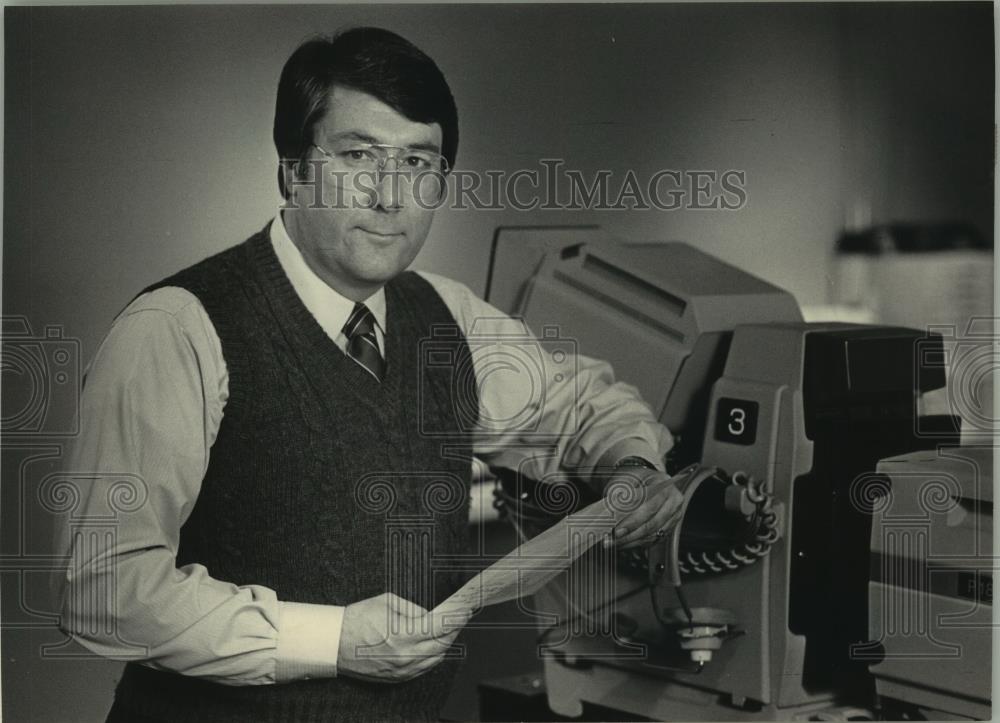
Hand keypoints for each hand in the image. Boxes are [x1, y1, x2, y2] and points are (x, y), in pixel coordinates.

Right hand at [337, 592, 469, 682]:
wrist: (335, 643)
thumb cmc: (358, 619)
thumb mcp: (387, 602)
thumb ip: (413, 608)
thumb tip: (429, 615)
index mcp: (404, 634)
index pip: (440, 627)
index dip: (456, 617)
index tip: (464, 609)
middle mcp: (405, 656)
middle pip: (442, 644)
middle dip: (454, 630)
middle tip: (460, 618)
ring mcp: (402, 670)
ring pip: (435, 658)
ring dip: (445, 644)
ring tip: (450, 630)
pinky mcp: (396, 678)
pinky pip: (424, 669)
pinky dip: (433, 657)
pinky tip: (435, 646)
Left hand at [602, 468, 683, 548]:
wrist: (645, 480)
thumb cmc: (635, 479)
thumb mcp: (626, 481)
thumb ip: (621, 496)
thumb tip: (611, 515)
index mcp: (663, 485)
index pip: (649, 507)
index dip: (632, 521)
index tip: (617, 530)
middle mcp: (673, 500)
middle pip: (652, 523)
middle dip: (630, 534)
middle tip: (613, 540)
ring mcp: (674, 514)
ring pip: (653, 534)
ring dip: (632, 541)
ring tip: (615, 543)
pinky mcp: (670, 525)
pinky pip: (654, 538)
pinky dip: (638, 542)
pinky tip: (625, 543)